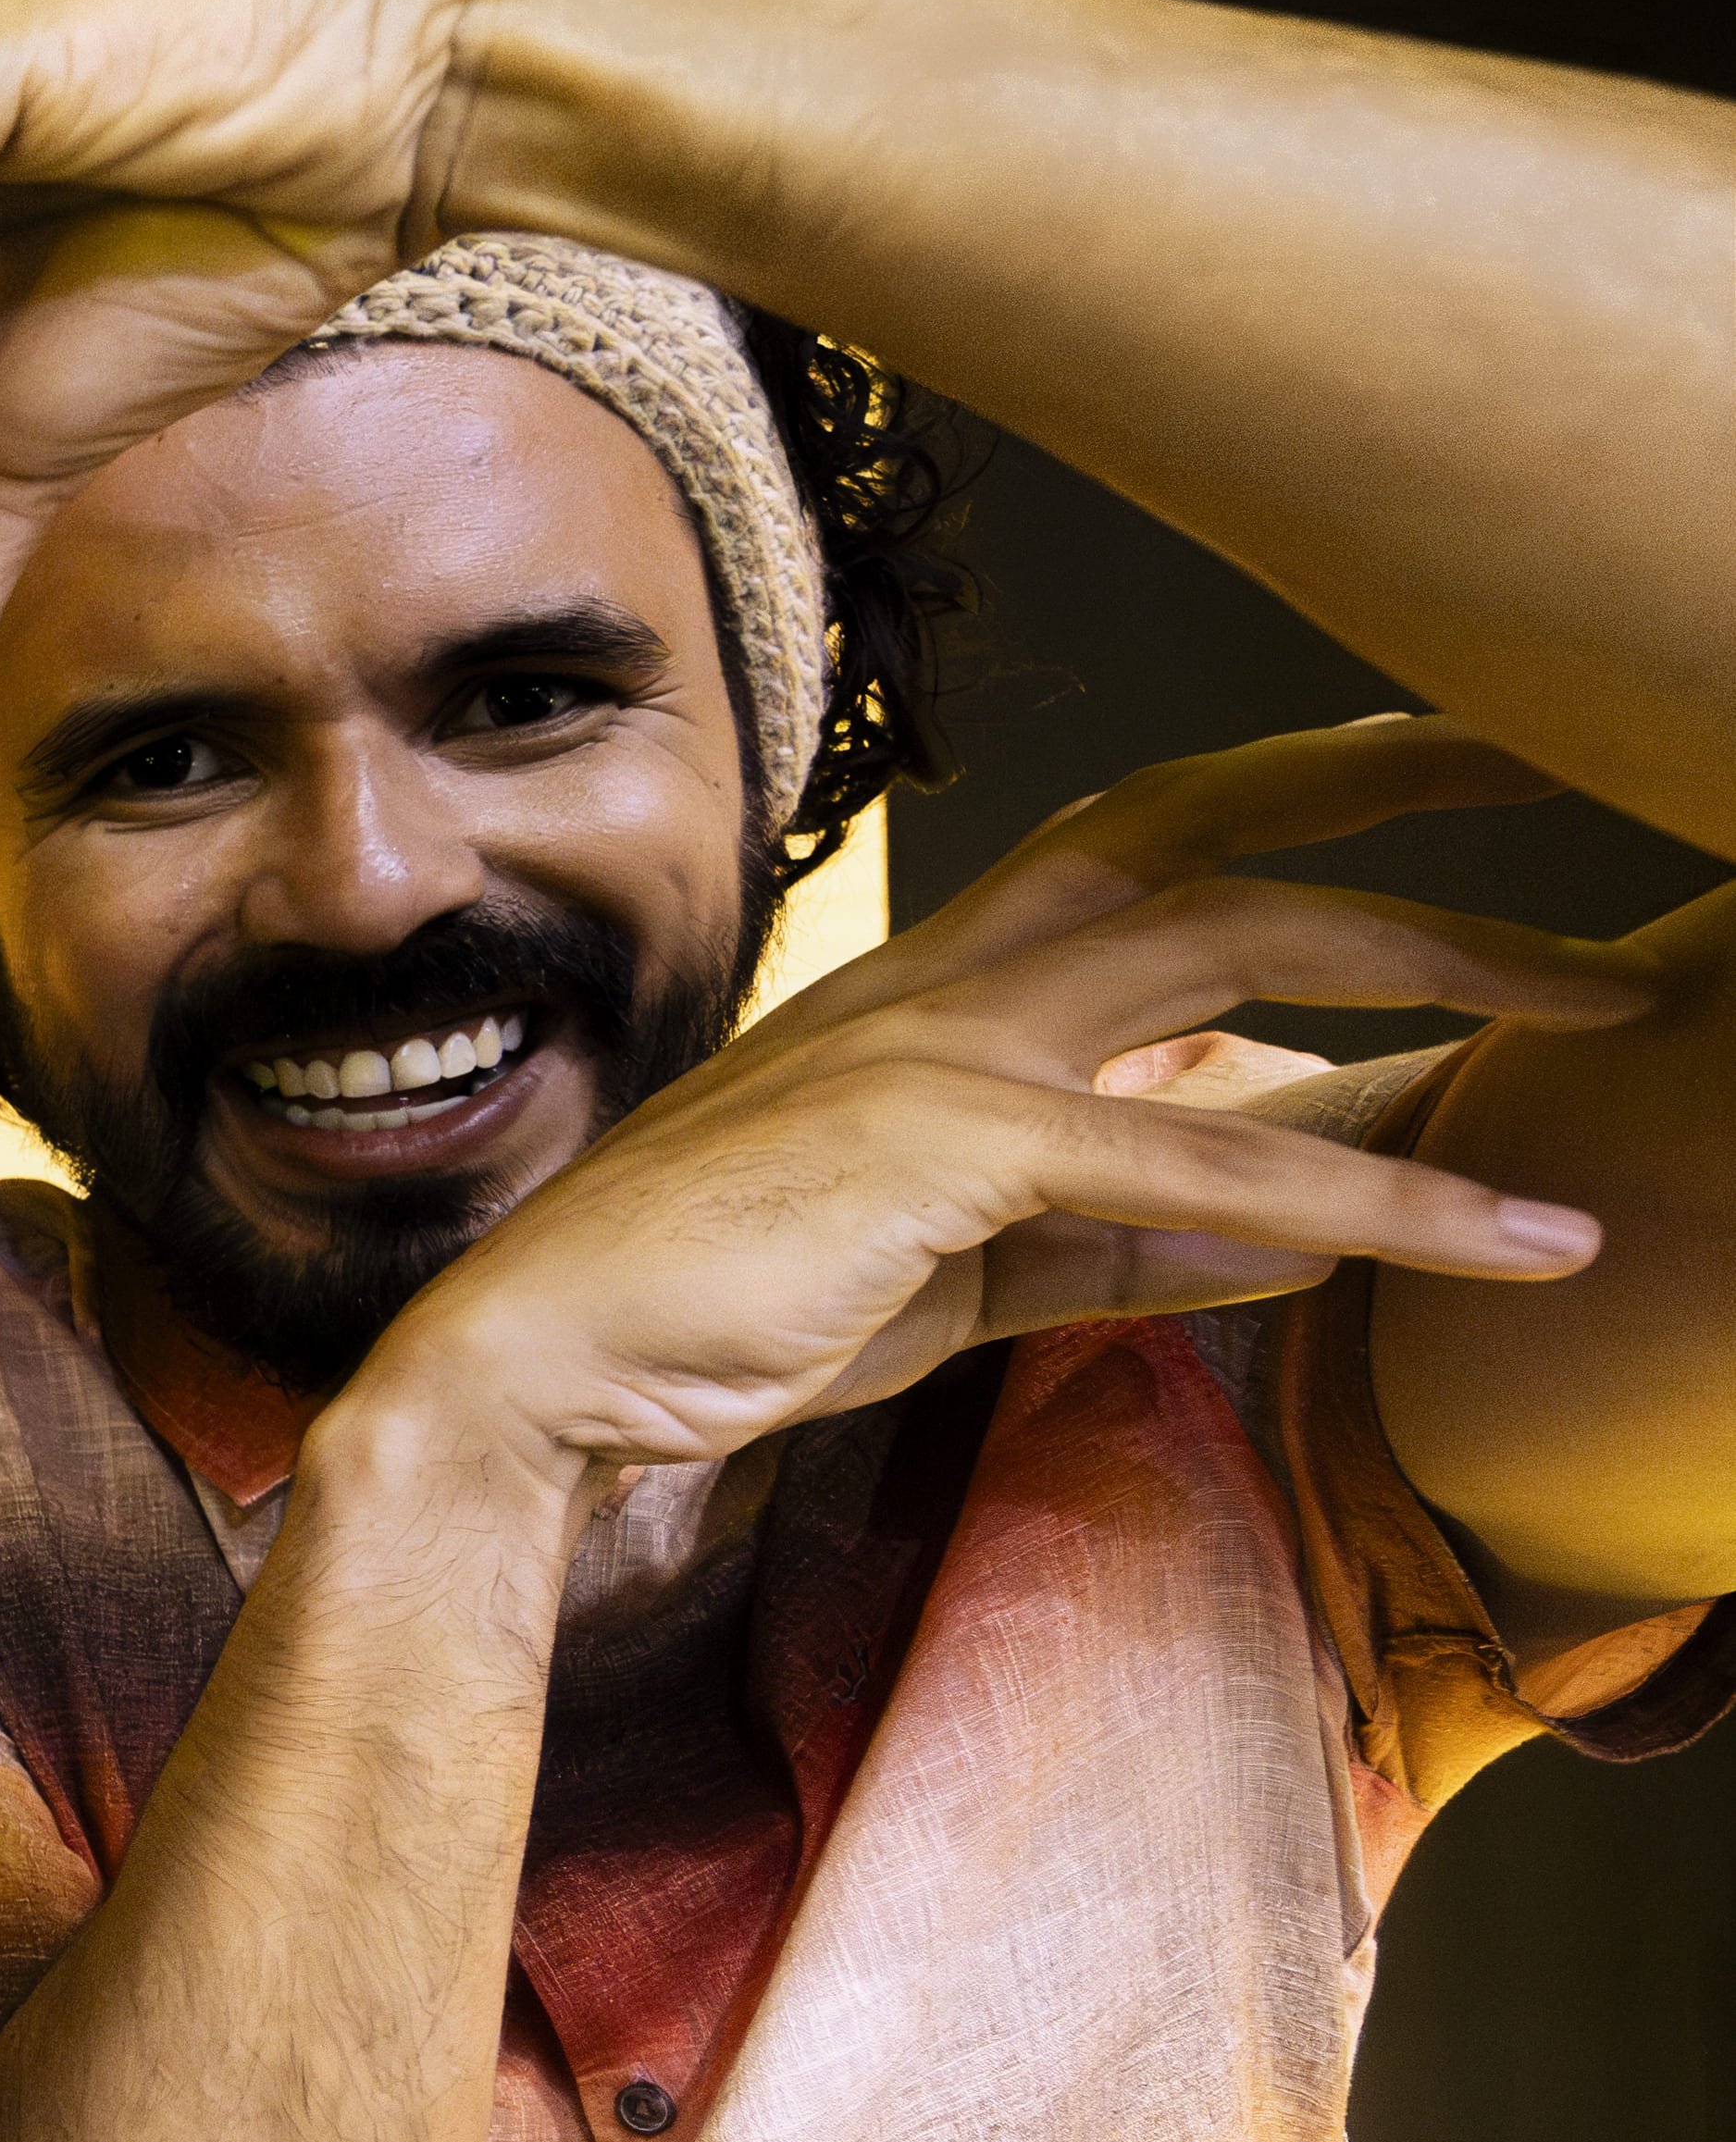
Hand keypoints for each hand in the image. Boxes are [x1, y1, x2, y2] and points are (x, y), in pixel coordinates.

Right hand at [352, 719, 1642, 1485]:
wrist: (524, 1386)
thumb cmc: (706, 1326)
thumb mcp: (961, 1275)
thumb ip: (1130, 1230)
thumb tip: (1299, 1220)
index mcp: (932, 997)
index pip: (1146, 840)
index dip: (1299, 788)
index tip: (1445, 774)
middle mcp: (942, 983)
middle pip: (1207, 824)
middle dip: (1399, 780)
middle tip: (1576, 755)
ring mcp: (939, 1050)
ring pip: (1237, 939)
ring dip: (1455, 958)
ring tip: (1617, 999)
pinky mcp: (946, 1152)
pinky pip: (1204, 1157)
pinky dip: (1380, 1197)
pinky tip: (1511, 1234)